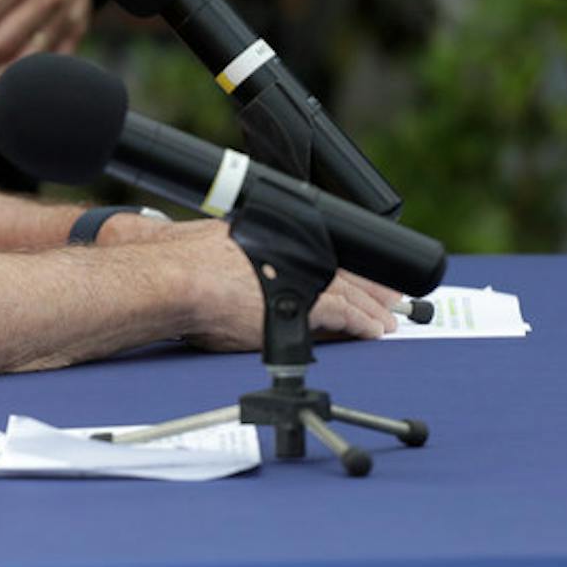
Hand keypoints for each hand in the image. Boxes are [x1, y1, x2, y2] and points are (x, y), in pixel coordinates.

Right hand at [157, 221, 400, 352]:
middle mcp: (287, 250)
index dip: (341, 265)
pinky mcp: (301, 302)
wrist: (175, 279)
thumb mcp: (209, 248)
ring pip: (347, 292)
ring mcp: (295, 275)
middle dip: (368, 285)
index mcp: (266, 236)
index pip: (316, 252)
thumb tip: (225, 270)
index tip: (360, 273)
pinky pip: (345, 314)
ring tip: (385, 320)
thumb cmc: (177, 267)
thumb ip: (229, 257)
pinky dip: (362, 322)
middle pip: (339, 269)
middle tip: (390, 295)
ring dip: (370, 308)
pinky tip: (373, 330)